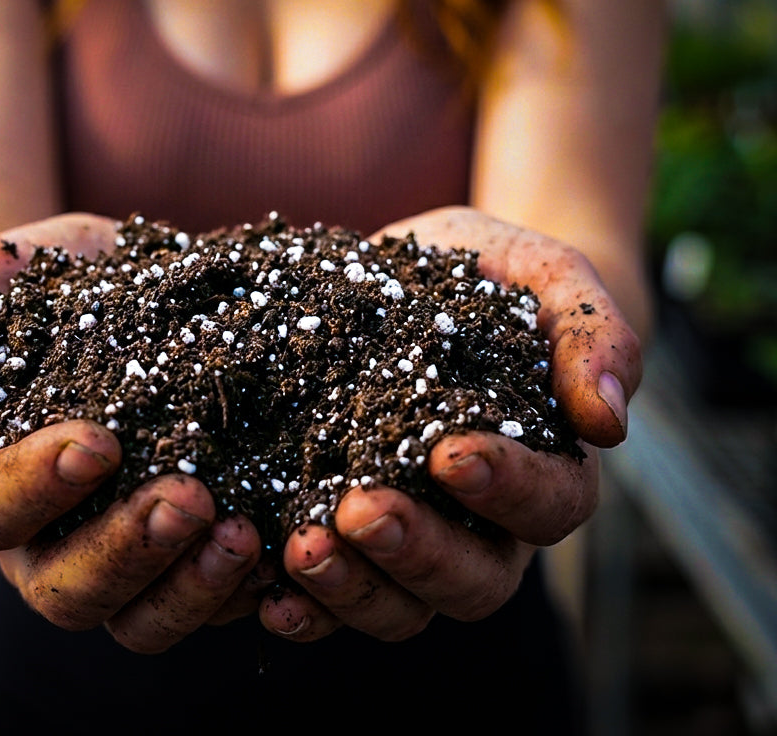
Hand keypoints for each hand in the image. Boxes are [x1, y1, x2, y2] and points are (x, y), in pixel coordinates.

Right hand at [0, 213, 263, 649]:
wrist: (103, 283)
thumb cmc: (33, 287)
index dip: (36, 488)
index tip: (98, 442)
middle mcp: (44, 539)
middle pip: (67, 589)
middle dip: (129, 551)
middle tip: (190, 497)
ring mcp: (116, 554)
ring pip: (139, 618)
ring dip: (192, 587)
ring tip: (243, 531)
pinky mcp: (182, 552)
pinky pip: (207, 601)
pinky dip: (244, 588)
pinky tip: (283, 546)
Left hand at [259, 206, 639, 640]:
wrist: (421, 268)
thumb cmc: (496, 272)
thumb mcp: (548, 277)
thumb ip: (590, 334)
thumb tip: (609, 421)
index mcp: (546, 465)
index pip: (547, 504)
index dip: (506, 488)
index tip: (450, 454)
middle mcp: (484, 521)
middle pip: (472, 580)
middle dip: (416, 554)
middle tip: (358, 512)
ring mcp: (415, 533)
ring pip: (402, 604)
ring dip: (351, 588)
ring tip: (300, 549)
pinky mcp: (346, 528)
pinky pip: (334, 595)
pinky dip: (303, 604)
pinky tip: (265, 592)